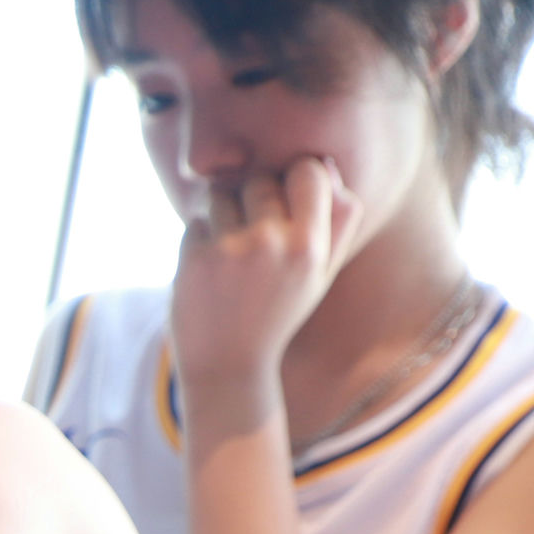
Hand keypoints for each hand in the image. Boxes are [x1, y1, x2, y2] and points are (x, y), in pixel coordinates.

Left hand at [170, 157, 360, 414]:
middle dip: (252, 199)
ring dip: (221, 215)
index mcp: (310, 248)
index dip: (295, 177)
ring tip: (230, 253)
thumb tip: (329, 165)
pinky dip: (199, 239)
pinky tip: (209, 272)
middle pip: (260, 178)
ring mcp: (231, 249)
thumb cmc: (276, 316)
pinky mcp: (195, 257)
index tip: (286, 198)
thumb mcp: (319, 276)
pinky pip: (196, 220)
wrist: (227, 368)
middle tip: (253, 237)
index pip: (309, 170)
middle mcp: (273, 243)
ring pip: (222, 192)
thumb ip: (337, 223)